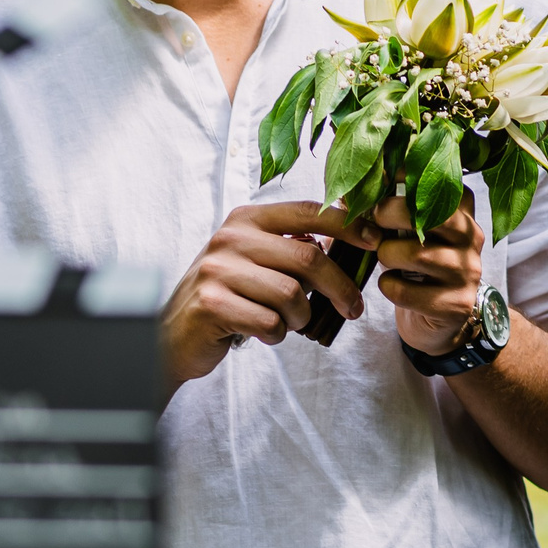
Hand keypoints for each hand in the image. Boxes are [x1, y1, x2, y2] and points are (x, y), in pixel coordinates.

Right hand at [160, 201, 370, 391]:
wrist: (171, 336)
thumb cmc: (225, 297)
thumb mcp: (253, 262)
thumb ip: (289, 250)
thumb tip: (346, 243)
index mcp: (245, 220)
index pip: (307, 212)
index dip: (347, 225)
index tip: (375, 241)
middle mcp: (229, 238)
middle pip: (308, 258)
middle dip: (339, 289)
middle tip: (352, 309)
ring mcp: (217, 270)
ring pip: (291, 295)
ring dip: (300, 318)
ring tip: (288, 324)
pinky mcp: (212, 304)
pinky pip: (270, 322)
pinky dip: (276, 334)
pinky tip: (262, 333)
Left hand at [369, 192, 484, 355]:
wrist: (436, 319)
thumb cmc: (415, 266)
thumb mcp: (408, 231)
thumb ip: (391, 207)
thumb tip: (353, 186)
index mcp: (462, 211)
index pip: (440, 181)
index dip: (404, 175)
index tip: (378, 178)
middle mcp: (472, 238)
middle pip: (434, 215)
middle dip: (391, 214)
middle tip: (374, 221)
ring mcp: (467, 272)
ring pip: (418, 255)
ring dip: (387, 255)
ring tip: (385, 258)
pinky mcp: (454, 304)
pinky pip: (406, 290)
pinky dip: (388, 286)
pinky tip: (390, 284)